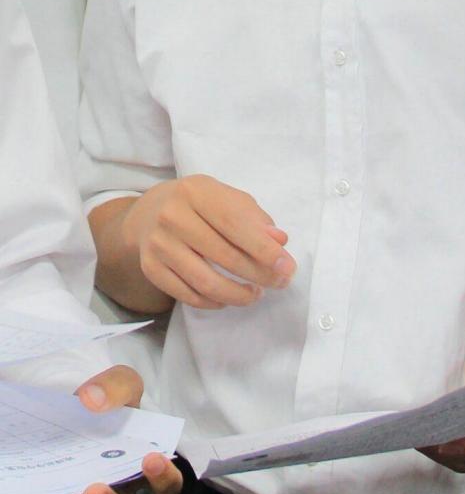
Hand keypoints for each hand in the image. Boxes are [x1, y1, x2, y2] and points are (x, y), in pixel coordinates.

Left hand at [24, 365, 183, 493]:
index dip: (164, 479)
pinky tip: (45, 493)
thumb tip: (92, 399)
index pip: (165, 486)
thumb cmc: (104, 402)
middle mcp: (116, 491)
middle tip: (97, 488)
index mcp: (141, 466)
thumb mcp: (119, 383)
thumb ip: (116, 386)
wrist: (65, 405)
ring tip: (81, 491)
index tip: (152, 458)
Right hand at [121, 173, 296, 308]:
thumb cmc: (200, 204)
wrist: (149, 212)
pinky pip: (188, 295)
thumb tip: (279, 241)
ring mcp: (159, 244)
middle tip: (280, 282)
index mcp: (196, 191)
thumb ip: (254, 217)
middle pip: (224, 255)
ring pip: (205, 282)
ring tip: (257, 294)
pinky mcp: (151, 269)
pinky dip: (213, 302)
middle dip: (258, 273)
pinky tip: (228, 298)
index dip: (262, 248)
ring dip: (238, 294)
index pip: (234, 223)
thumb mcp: (225, 197)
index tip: (287, 265)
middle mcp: (173, 216)